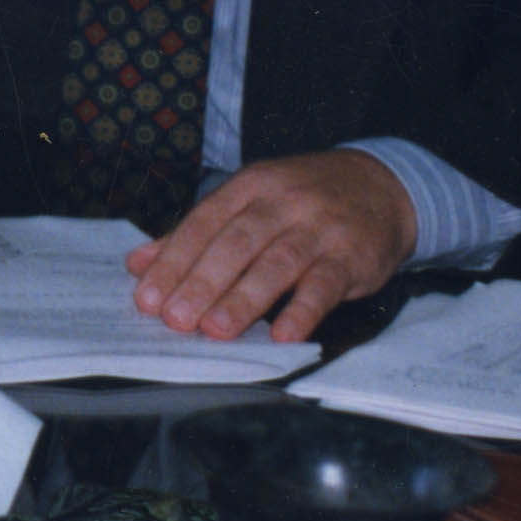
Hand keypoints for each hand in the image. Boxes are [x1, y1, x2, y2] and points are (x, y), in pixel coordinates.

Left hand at [125, 149, 415, 342]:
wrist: (381, 186)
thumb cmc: (302, 200)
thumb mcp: (250, 202)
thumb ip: (194, 234)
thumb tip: (138, 264)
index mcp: (249, 187)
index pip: (203, 224)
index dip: (173, 261)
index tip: (148, 297)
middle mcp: (282, 202)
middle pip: (236, 243)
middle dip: (201, 282)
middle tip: (175, 319)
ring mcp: (319, 227)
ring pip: (276, 263)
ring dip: (244, 300)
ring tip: (216, 330)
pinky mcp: (351, 255)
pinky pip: (325, 284)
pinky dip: (303, 310)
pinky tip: (284, 334)